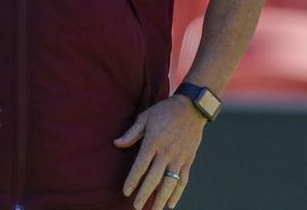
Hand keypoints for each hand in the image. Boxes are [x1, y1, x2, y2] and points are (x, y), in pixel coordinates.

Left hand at [114, 94, 206, 209]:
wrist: (191, 108)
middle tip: (136, 206)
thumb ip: (131, 133)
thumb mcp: (144, 117)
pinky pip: (183, 180)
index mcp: (153, 142)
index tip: (126, 191)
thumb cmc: (164, 111)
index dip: (133, 180)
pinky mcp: (189, 160)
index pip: (141, 166)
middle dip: (145, 194)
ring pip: (170, 183)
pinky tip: (171, 204)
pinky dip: (178, 193)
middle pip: (154, 178)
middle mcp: (167, 152)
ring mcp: (179, 158)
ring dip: (162, 198)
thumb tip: (116, 144)